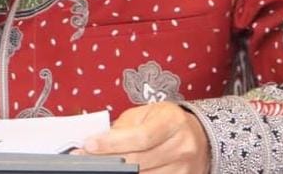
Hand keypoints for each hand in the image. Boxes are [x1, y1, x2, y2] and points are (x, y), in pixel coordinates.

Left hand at [79, 102, 209, 172]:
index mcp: (172, 121)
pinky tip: (121, 172)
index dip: (112, 143)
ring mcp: (184, 167)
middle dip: (108, 161)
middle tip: (85, 159)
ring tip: (101, 166)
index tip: (89, 144)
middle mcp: (182, 145)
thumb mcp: (146, 114)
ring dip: (119, 173)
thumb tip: (95, 142)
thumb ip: (123, 128)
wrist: (197, 136)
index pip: (140, 136)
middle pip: (139, 161)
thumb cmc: (165, 121)